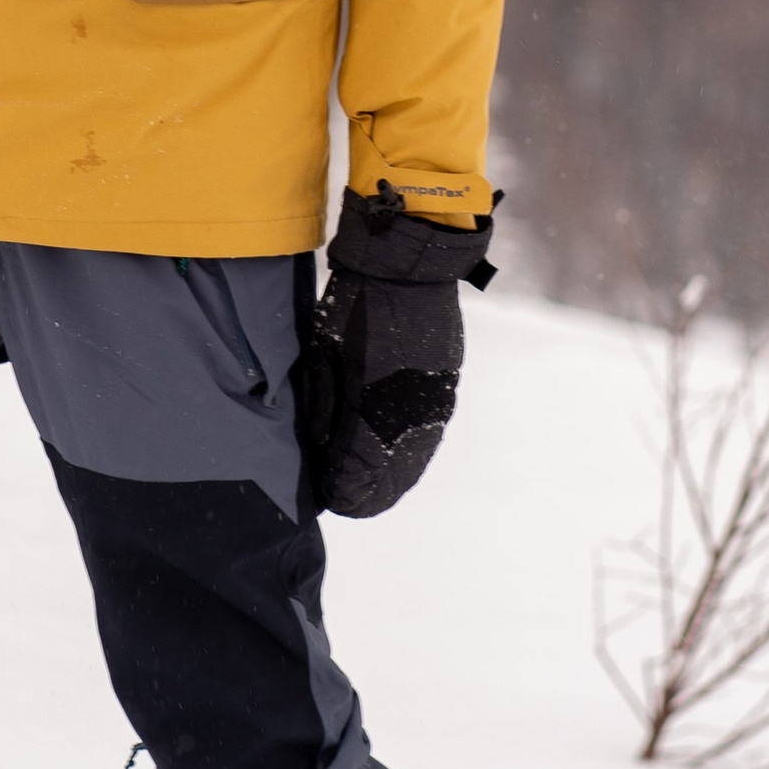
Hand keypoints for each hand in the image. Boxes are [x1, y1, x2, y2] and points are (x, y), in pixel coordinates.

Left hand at [295, 270, 463, 519]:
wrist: (408, 269)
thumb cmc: (353, 307)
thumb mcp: (324, 354)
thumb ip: (324, 405)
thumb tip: (323, 447)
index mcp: (372, 412)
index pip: (358, 479)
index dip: (342, 494)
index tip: (329, 498)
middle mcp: (408, 418)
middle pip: (390, 481)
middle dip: (366, 495)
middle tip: (346, 499)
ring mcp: (432, 406)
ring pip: (414, 462)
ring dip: (392, 478)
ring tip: (370, 489)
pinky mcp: (445, 390)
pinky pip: (428, 437)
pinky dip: (411, 453)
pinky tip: (398, 459)